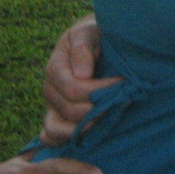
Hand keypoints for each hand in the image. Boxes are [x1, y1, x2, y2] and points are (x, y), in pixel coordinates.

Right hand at [39, 15, 119, 146]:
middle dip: (99, 109)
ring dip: (84, 130)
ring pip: (55, 130)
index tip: (124, 84)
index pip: (73, 90)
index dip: (100, 91)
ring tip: (109, 121)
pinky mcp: (57, 119)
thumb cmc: (96, 35)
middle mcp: (50, 89)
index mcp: (55, 67)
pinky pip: (50, 138)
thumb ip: (83, 48)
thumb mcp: (89, 32)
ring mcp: (51, 106)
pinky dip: (66, 141)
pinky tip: (90, 136)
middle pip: (70, 111)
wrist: (98, 41)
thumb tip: (82, 74)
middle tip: (123, 102)